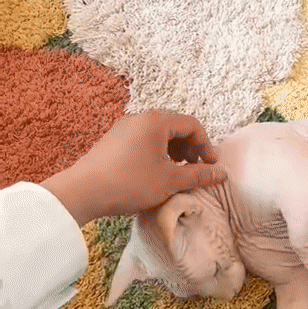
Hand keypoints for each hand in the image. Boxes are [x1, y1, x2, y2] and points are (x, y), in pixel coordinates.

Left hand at [40, 110, 227, 225]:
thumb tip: (222, 173)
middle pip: (175, 127)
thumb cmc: (131, 182)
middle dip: (190, 149)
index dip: (206, 145)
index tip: (210, 166)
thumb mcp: (170, 181)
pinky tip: (154, 174)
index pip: (192, 125)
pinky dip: (156, 154)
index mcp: (156, 121)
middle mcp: (140, 118)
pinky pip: (143, 141)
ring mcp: (123, 128)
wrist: (84, 191)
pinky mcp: (112, 141)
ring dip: (173, 152)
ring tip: (176, 174)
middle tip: (194, 169)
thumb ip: (199, 175)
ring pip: (158, 135)